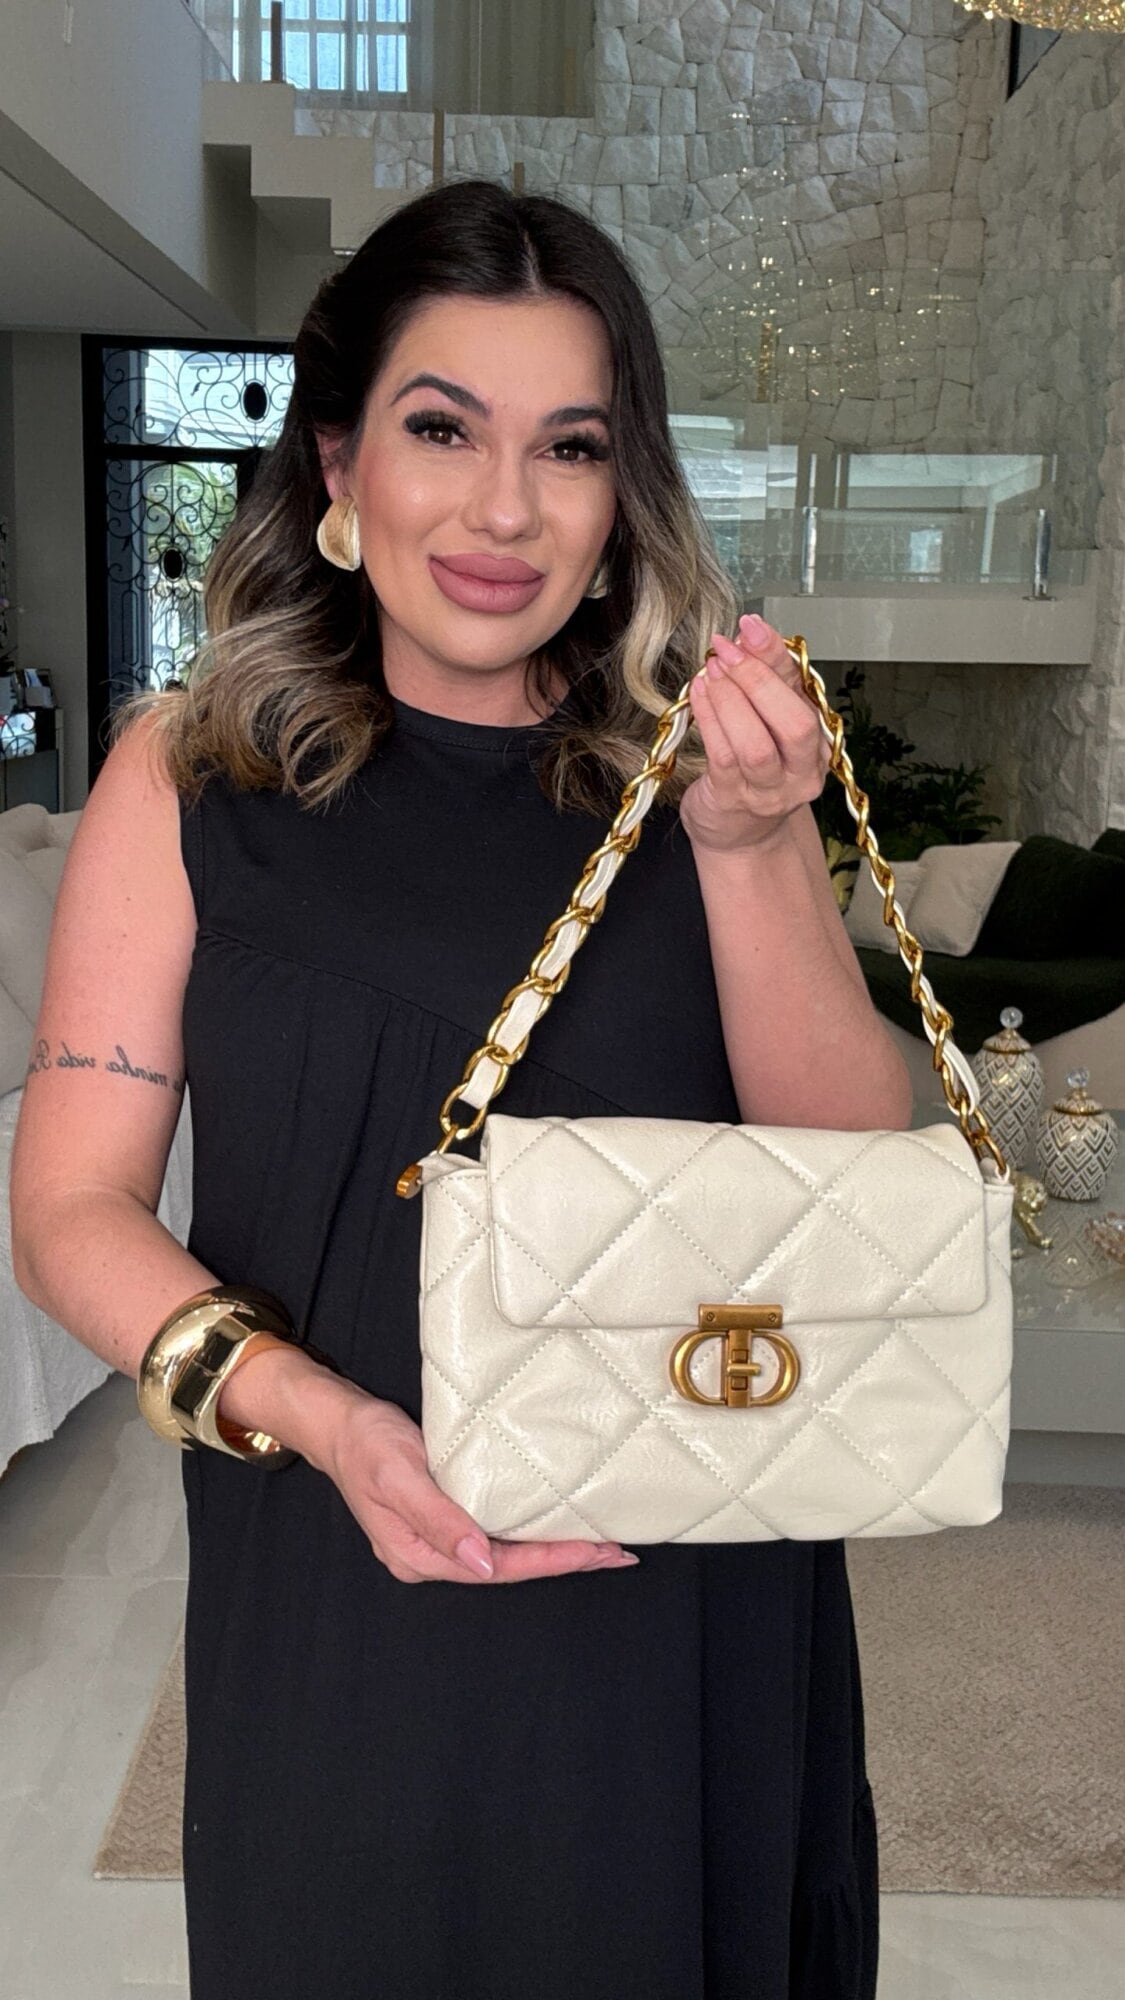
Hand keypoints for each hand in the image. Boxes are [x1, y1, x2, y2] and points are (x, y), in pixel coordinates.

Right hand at [323, 1388, 638, 1584]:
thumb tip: (482, 1563)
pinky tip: (556, 1525)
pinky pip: (496, 1533)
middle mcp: (432, 1556)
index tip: (595, 1553)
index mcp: (418, 1556)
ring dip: (552, 1549)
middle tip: (618, 1554)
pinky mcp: (444, 1518)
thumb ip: (438, 1519)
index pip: (499, 1568)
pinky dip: (530, 1532)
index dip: (550, 1561)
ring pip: (506, 1553)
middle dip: (563, 1560)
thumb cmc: (366, 1443)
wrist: (339, 1423)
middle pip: (508, 1567)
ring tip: (600, 1545)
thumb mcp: (399, 1475)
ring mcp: (438, 1540)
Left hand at [678, 613, 830, 853]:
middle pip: (793, 724)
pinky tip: (698, 695)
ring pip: (755, 743)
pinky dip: (708, 720)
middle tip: (725, 652)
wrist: (741, 835)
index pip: (803, 694)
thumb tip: (751, 633)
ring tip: (709, 673)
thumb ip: (767, 676)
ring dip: (728, 700)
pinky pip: (723, 757)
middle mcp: (802, 772)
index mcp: (817, 744)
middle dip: (757, 680)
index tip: (750, 627)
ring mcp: (769, 792)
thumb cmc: (755, 772)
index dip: (776, 657)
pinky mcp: (733, 801)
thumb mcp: (770, 719)